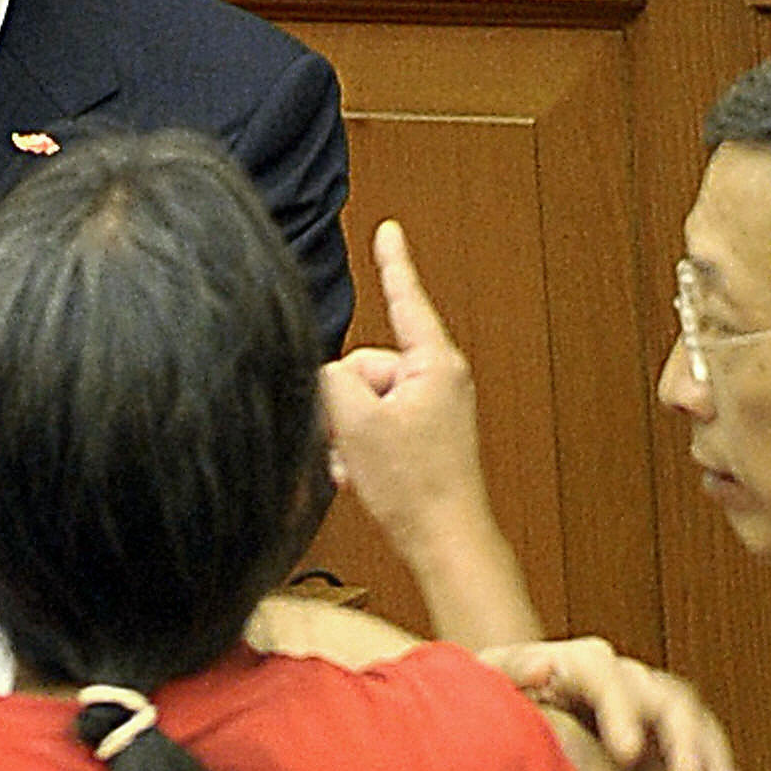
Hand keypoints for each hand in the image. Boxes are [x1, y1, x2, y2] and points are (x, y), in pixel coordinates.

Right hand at [321, 222, 499, 562]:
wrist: (445, 540)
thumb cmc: (417, 488)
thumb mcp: (357, 423)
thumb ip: (331, 380)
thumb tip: (326, 376)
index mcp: (435, 363)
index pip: (405, 298)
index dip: (392, 262)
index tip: (389, 230)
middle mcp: (440, 380)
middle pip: (366, 365)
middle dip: (347, 403)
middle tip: (356, 442)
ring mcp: (434, 410)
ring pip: (365, 402)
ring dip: (351, 433)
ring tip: (364, 465)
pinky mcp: (426, 438)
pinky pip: (377, 427)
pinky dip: (363, 449)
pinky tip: (365, 476)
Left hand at [484, 637, 757, 770]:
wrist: (525, 715)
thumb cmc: (499, 700)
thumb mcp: (494, 684)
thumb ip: (510, 674)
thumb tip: (543, 669)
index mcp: (581, 663)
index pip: (608, 676)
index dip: (623, 711)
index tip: (628, 753)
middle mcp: (625, 677)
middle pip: (665, 698)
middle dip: (683, 741)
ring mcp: (652, 701)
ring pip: (694, 725)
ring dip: (711, 761)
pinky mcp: (668, 730)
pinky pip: (705, 750)